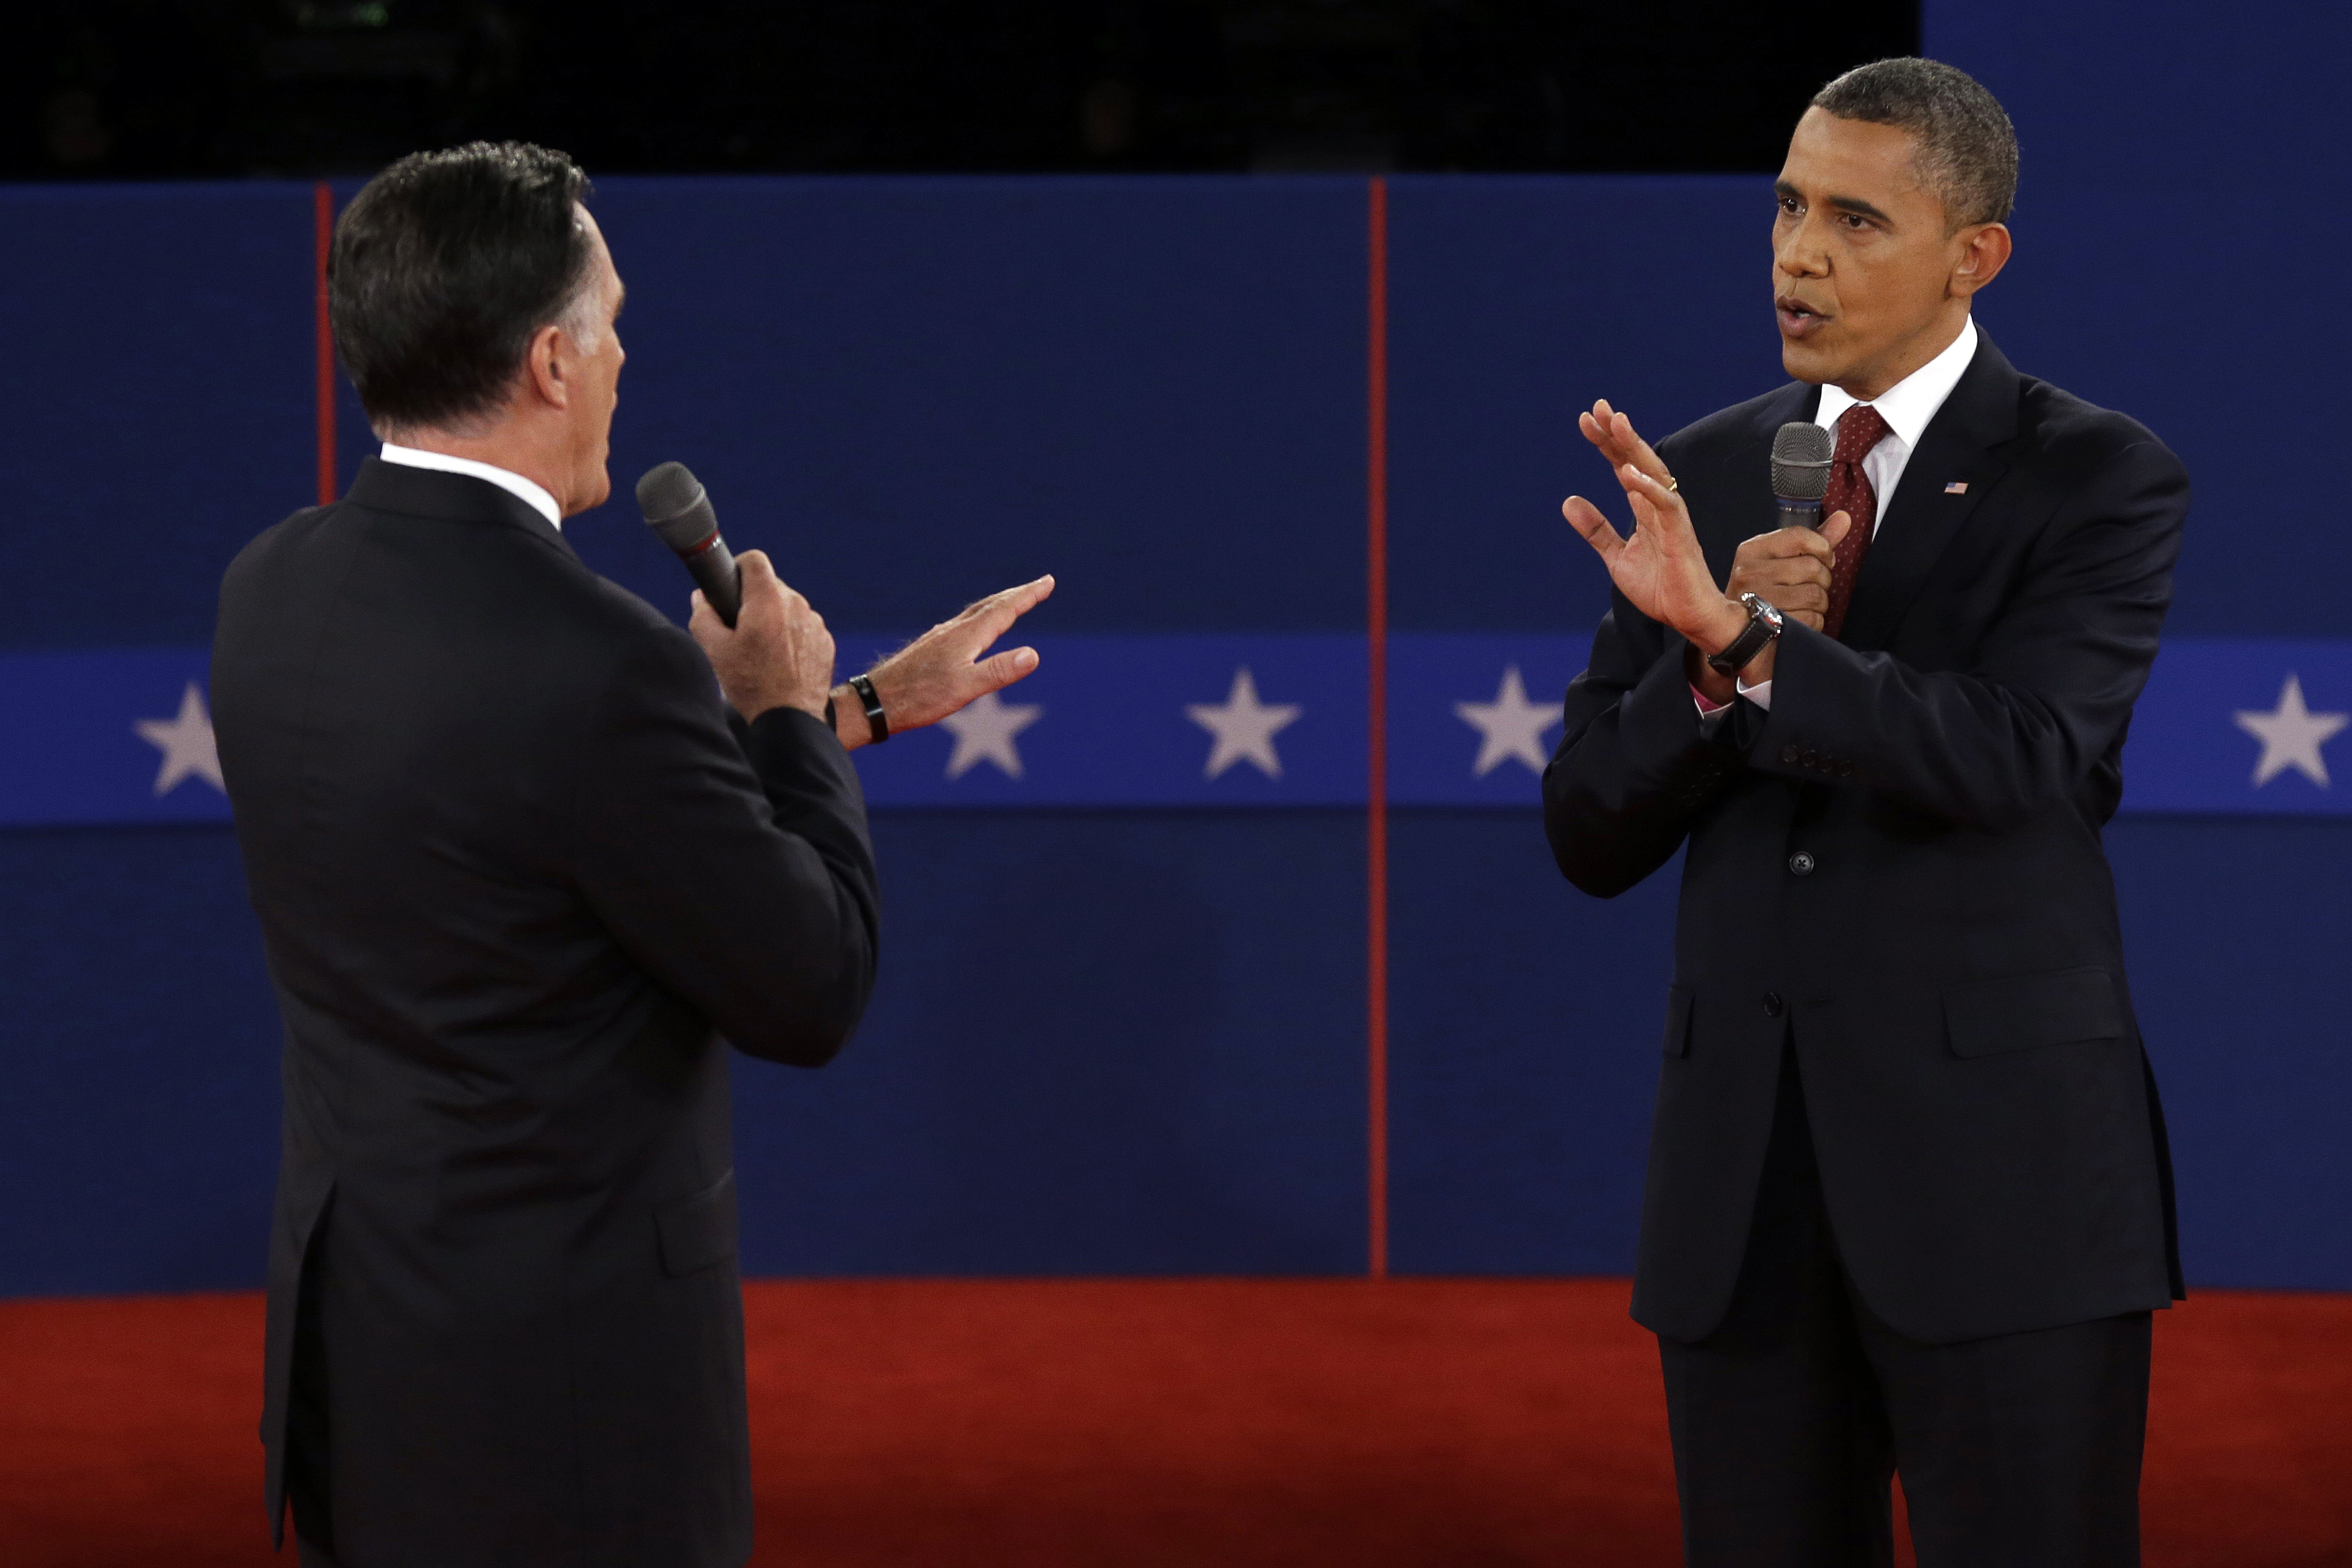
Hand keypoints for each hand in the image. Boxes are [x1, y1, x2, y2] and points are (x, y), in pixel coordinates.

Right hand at [690, 550, 835, 721]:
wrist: (790, 718)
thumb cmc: (751, 684)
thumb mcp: (715, 650)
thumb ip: (703, 616)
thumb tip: (701, 597)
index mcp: (768, 600)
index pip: (755, 560)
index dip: (739, 567)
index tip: (731, 586)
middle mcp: (796, 604)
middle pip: (771, 586)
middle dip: (754, 600)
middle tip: (740, 628)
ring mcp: (814, 622)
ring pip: (789, 607)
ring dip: (774, 619)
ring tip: (761, 650)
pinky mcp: (825, 640)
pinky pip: (804, 626)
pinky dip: (792, 635)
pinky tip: (781, 660)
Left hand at [833, 574, 1054, 750]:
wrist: (875, 702)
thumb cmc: (919, 698)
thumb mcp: (964, 688)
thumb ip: (998, 671)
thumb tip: (1033, 654)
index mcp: (966, 636)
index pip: (1004, 610)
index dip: (1027, 595)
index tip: (1047, 582)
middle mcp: (952, 631)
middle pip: (990, 606)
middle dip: (1016, 595)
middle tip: (1038, 586)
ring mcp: (939, 638)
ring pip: (974, 614)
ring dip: (996, 605)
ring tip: (1010, 603)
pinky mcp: (929, 649)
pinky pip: (961, 625)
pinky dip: (978, 619)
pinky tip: (970, 630)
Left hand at [1562, 401, 1745, 656]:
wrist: (1686, 617)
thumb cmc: (1660, 586)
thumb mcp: (1616, 557)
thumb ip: (1596, 530)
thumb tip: (1568, 501)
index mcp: (1644, 507)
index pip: (1622, 465)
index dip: (1605, 443)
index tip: (1585, 419)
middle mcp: (1659, 505)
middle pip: (1637, 459)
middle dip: (1618, 433)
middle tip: (1599, 407)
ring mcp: (1671, 517)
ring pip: (1654, 472)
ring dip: (1634, 447)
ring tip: (1615, 423)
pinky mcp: (1680, 534)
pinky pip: (1665, 504)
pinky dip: (1647, 487)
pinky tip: (1627, 472)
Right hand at [1724, 512, 1852, 632]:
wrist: (1739, 630)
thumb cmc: (1765, 589)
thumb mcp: (1781, 559)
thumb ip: (1814, 540)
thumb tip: (1845, 518)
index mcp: (1751, 551)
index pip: (1799, 537)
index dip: (1822, 548)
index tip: (1823, 558)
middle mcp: (1749, 574)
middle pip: (1812, 567)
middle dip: (1822, 579)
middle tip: (1809, 585)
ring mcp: (1758, 601)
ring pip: (1815, 595)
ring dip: (1819, 602)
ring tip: (1804, 603)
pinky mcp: (1770, 627)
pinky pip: (1812, 620)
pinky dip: (1814, 621)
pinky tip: (1800, 619)